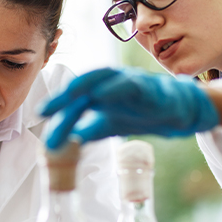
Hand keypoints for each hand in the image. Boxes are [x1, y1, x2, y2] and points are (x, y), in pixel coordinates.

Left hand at [40, 67, 219, 148]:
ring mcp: (130, 82)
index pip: (75, 99)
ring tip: (68, 94)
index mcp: (101, 91)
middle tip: (45, 110)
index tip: (39, 116)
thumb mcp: (111, 124)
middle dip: (63, 97)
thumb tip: (65, 143)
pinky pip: (130, 84)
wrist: (181, 112)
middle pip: (83, 86)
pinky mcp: (149, 87)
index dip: (57, 106)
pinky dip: (115, 88)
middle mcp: (111, 82)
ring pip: (104, 77)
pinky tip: (101, 95)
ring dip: (84, 85)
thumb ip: (89, 130)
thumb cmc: (144, 112)